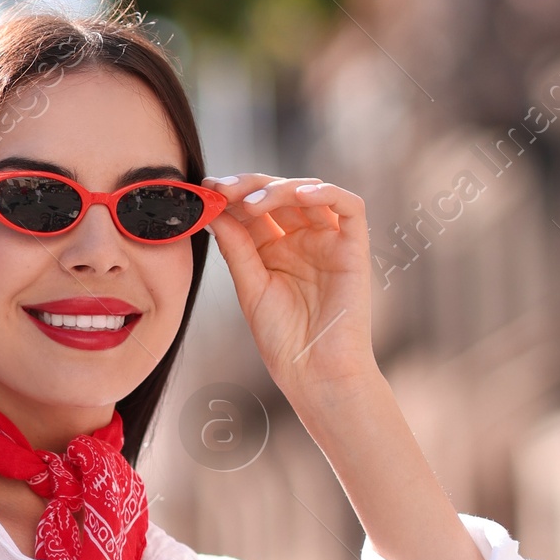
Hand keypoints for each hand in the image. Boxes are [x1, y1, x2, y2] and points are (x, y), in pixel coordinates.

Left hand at [205, 174, 377, 408]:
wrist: (314, 373)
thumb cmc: (282, 340)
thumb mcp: (250, 287)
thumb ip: (236, 247)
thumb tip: (213, 209)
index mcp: (273, 250)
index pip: (253, 209)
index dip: (231, 195)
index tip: (205, 190)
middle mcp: (301, 240)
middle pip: (278, 194)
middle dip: (249, 187)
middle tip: (223, 190)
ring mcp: (328, 241)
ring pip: (309, 193)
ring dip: (279, 189)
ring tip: (252, 204)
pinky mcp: (354, 248)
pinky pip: (349, 207)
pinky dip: (327, 193)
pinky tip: (300, 195)